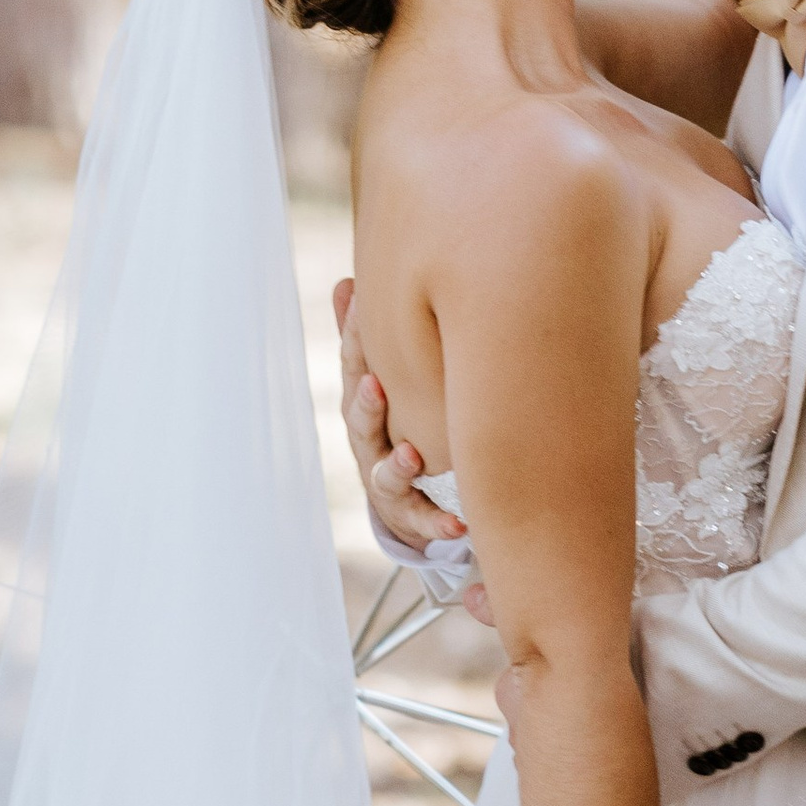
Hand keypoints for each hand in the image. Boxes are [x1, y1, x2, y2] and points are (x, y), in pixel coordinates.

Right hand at [334, 277, 464, 558]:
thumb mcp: (378, 380)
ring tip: (410, 458)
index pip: (354, 371)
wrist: (408, 496)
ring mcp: (387, 482)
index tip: (361, 319)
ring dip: (395, 467)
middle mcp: (369, 444)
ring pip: (385, 476)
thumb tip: (346, 282)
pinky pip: (423, 521)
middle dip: (366, 406)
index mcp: (364, 404)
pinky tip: (459, 524)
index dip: (355, 346)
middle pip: (361, 424)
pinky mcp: (411, 516)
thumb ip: (363, 337)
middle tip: (373, 386)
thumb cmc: (395, 423)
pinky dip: (439, 524)